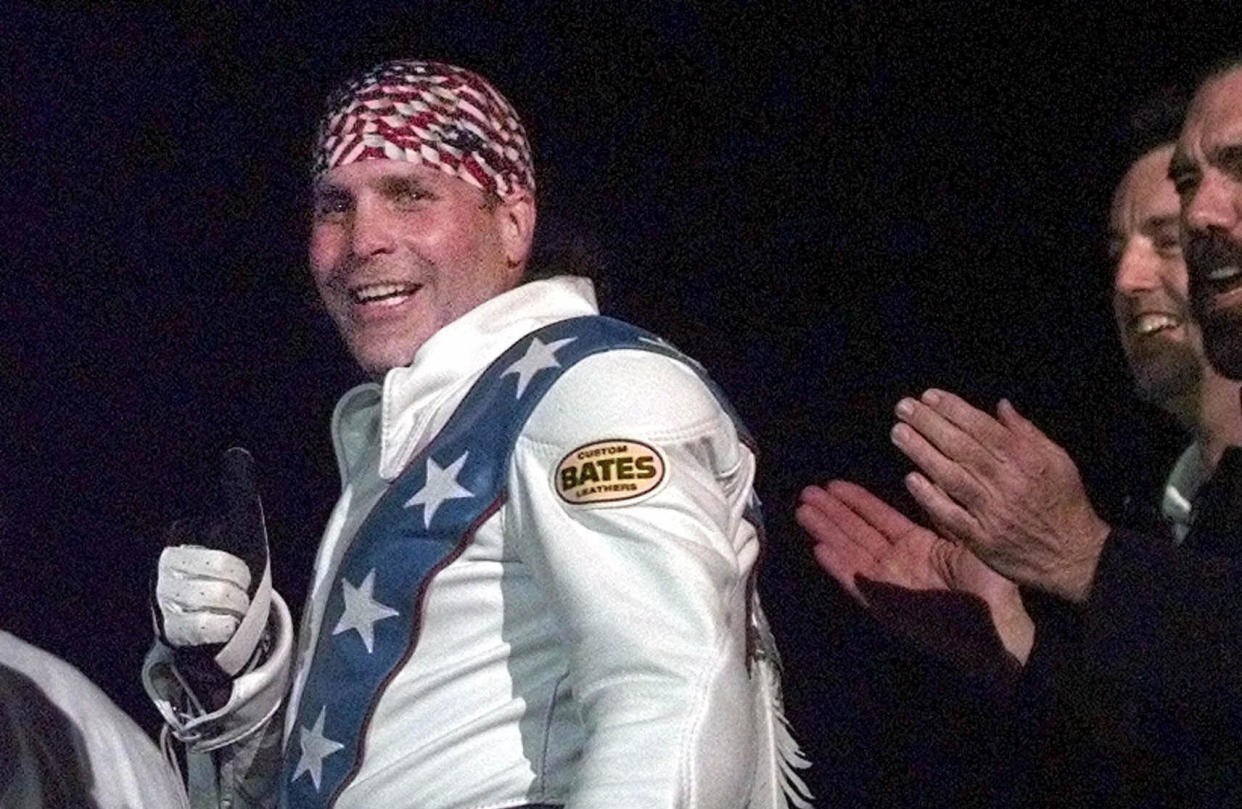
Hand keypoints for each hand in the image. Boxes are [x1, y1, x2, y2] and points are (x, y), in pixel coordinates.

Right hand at [154, 448, 270, 676]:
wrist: (225, 621)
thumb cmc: (234, 567)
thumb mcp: (241, 526)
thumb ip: (239, 490)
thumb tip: (237, 451)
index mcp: (179, 536)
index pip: (224, 545)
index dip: (240, 562)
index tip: (232, 566)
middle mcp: (164, 565)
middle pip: (225, 573)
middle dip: (241, 586)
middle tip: (233, 590)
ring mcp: (162, 598)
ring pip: (219, 599)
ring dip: (234, 608)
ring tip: (225, 608)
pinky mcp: (166, 630)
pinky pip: (210, 627)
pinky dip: (224, 628)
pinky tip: (217, 626)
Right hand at [798, 480, 1033, 668]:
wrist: (999, 632)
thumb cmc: (995, 588)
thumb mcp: (970, 540)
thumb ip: (944, 514)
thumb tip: (927, 481)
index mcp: (920, 545)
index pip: (880, 517)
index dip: (856, 501)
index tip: (833, 484)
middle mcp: (899, 562)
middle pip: (857, 532)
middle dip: (832, 512)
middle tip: (806, 493)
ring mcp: (890, 585)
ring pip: (850, 552)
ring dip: (826, 532)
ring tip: (803, 511)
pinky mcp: (886, 608)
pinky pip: (857, 584)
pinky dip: (838, 568)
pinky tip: (818, 549)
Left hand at [891, 390, 1109, 602]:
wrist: (1076, 558)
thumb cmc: (1065, 504)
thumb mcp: (1058, 460)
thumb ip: (1027, 432)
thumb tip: (1000, 406)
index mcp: (1026, 460)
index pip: (982, 428)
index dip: (953, 409)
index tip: (929, 396)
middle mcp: (1006, 483)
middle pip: (961, 447)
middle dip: (928, 424)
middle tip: (903, 407)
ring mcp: (992, 512)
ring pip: (951, 476)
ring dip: (921, 453)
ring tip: (898, 432)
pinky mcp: (982, 539)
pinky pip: (951, 515)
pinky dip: (930, 498)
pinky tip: (911, 480)